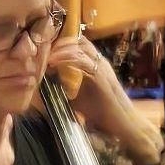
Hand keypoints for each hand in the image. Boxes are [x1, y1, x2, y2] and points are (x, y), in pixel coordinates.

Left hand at [49, 35, 162, 164]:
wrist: (123, 124)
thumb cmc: (100, 112)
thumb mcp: (76, 95)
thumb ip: (64, 85)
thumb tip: (45, 79)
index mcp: (95, 64)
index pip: (78, 43)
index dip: (61, 41)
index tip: (44, 46)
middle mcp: (99, 62)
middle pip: (78, 39)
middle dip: (58, 41)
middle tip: (42, 47)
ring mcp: (101, 67)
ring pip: (79, 46)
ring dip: (59, 47)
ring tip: (45, 53)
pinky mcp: (99, 76)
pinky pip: (80, 59)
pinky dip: (64, 58)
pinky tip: (52, 63)